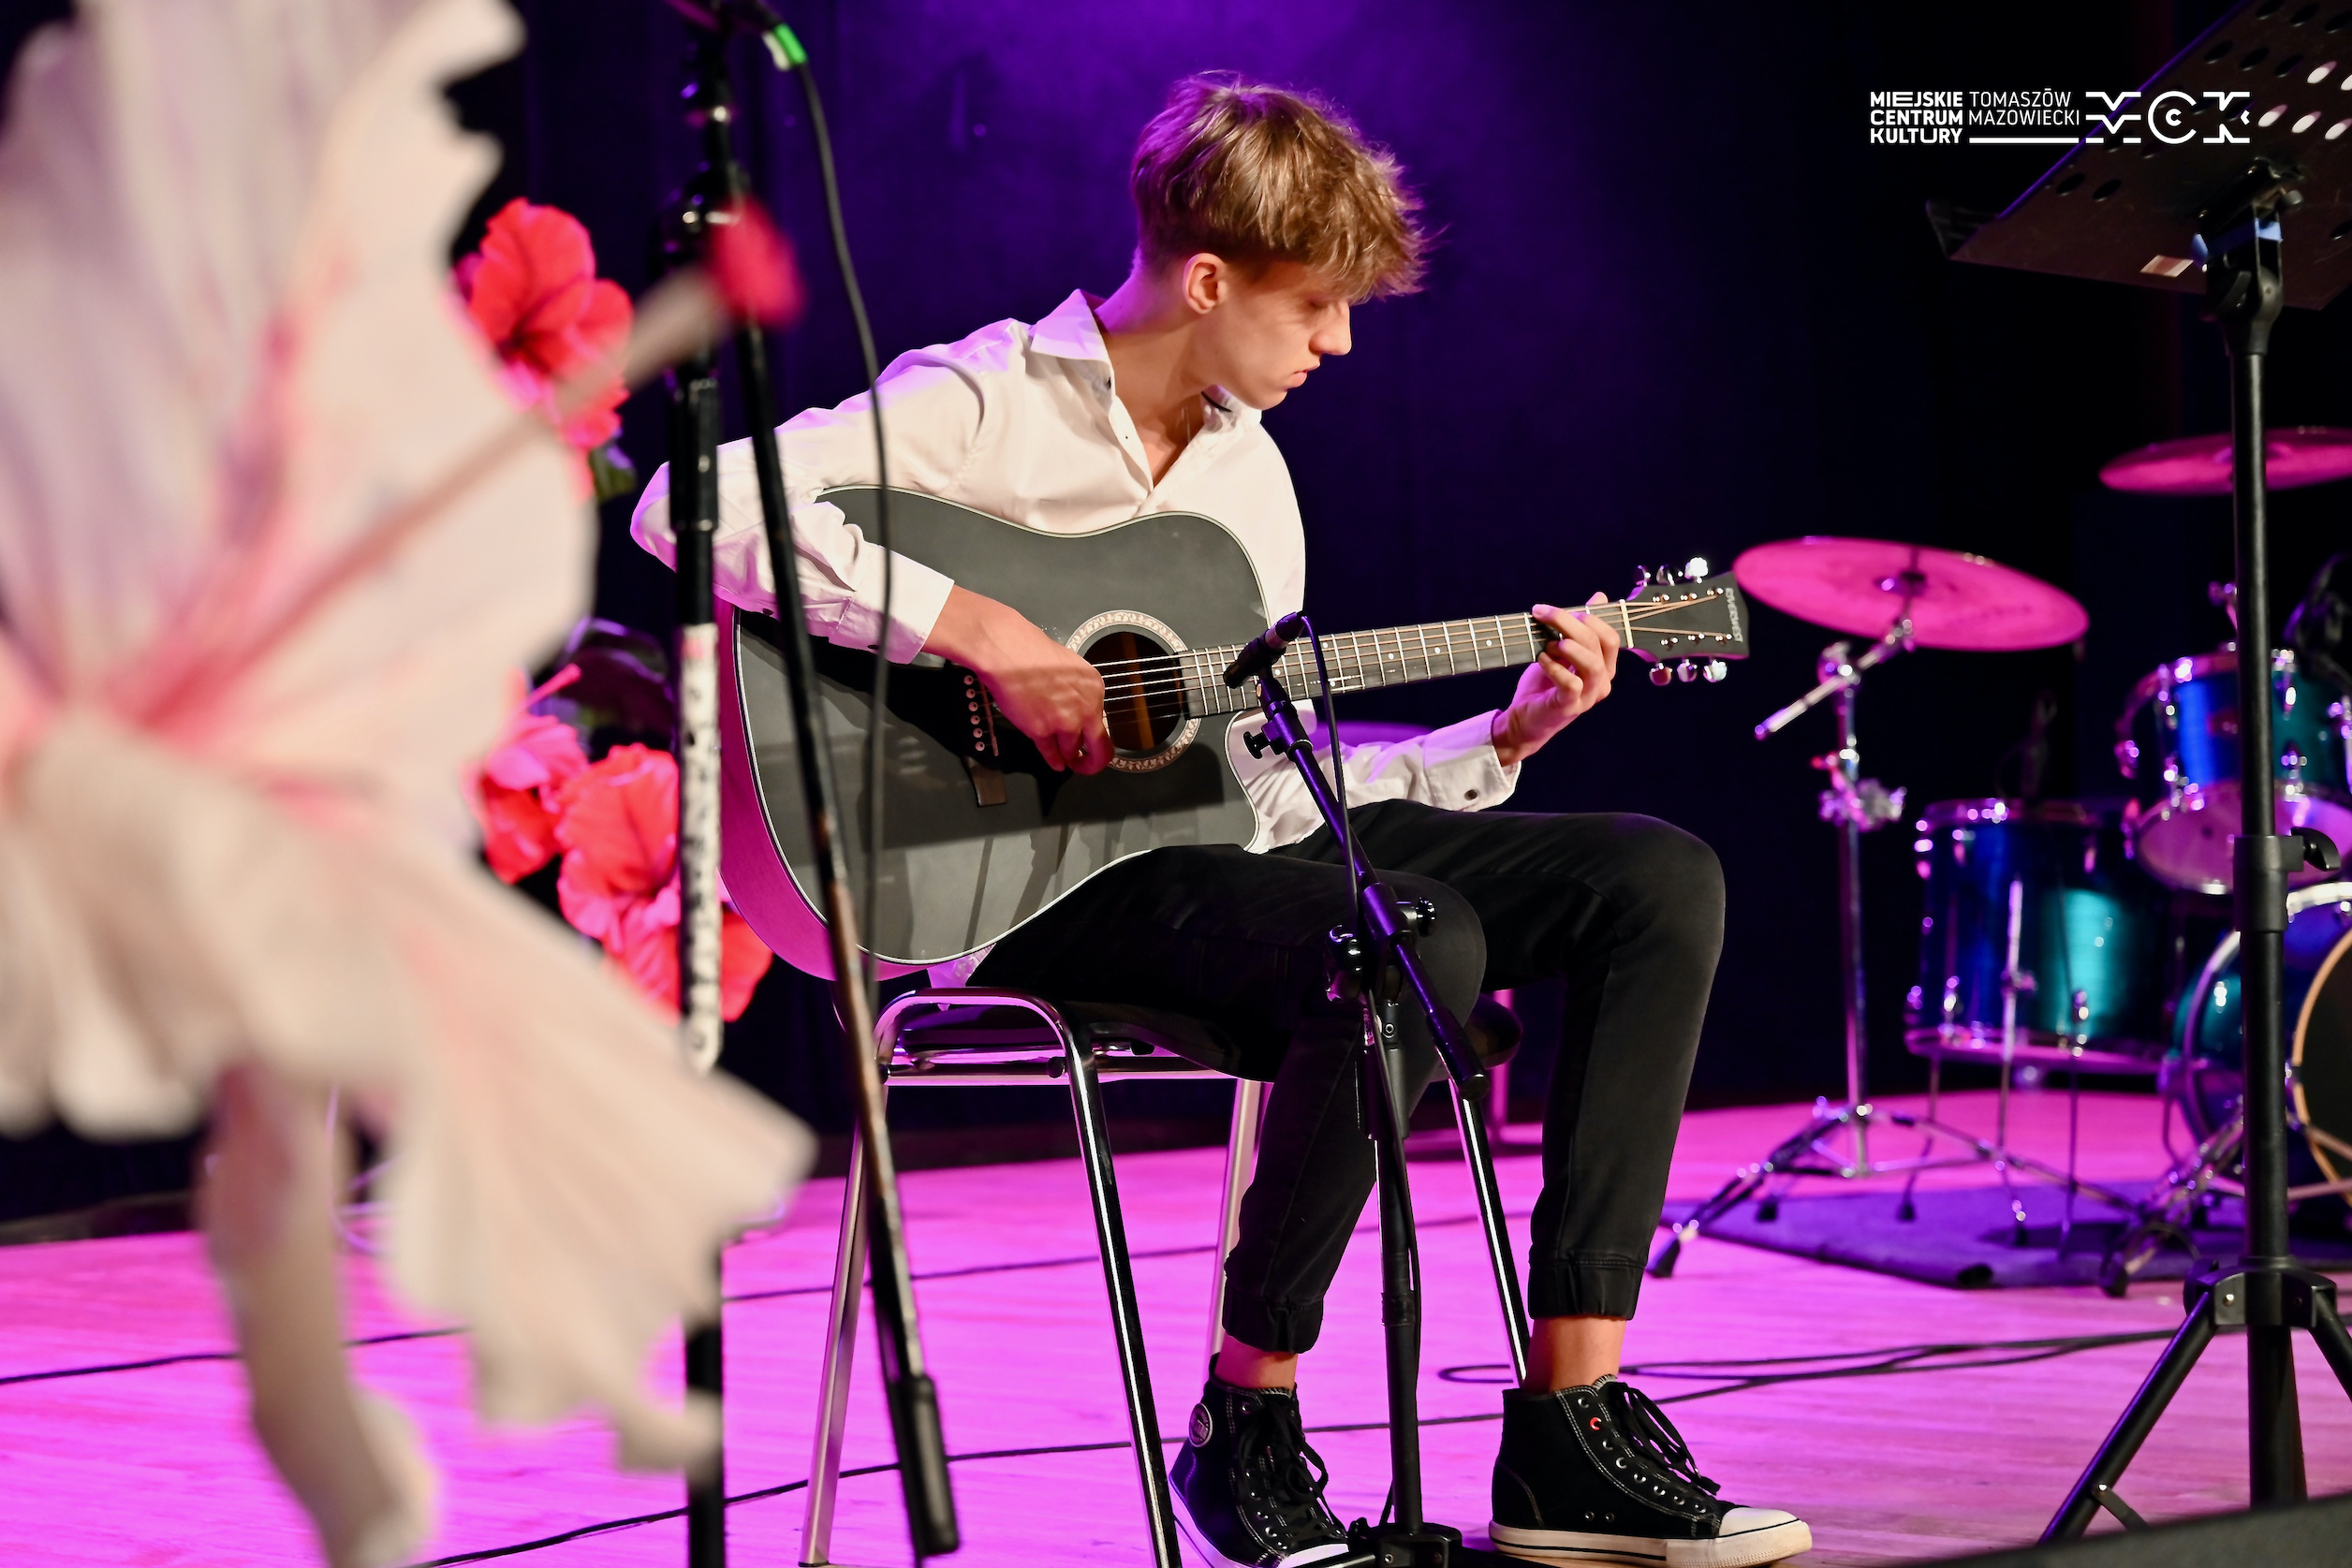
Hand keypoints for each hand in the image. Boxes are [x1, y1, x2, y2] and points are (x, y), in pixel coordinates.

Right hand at [923, 585, 1111, 772]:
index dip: (1094, 733)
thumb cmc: (1032, 651)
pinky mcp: (1041, 731)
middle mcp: (1085, 708)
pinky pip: (1051, 753)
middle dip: (1094, 762)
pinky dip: (1054, 761)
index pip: (1101, 720)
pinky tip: (1055, 765)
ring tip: (1067, 763)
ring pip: (1072, 751)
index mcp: (1095, 688)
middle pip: (1100, 747)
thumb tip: (1075, 708)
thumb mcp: (1069, 667)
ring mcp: (1064, 722)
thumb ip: (1076, 691)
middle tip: (1088, 766)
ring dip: (1069, 759)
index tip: (1090, 741)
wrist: (1008, 651)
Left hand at [1490, 594, 1619, 765]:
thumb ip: (1578, 628)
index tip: (1553, 609)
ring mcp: (1588, 696)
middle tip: (1544, 615)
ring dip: (1571, 646)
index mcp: (1604, 666)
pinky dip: (1555, 667)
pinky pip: (1572, 684)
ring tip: (1549, 642)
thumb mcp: (1561, 650)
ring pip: (1593, 665)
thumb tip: (1599, 597)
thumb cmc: (1544, 684)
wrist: (1524, 719)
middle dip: (1571, 623)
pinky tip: (1541, 658)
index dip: (1587, 617)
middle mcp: (1602, 682)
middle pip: (1600, 644)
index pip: (1610, 636)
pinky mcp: (1570, 707)